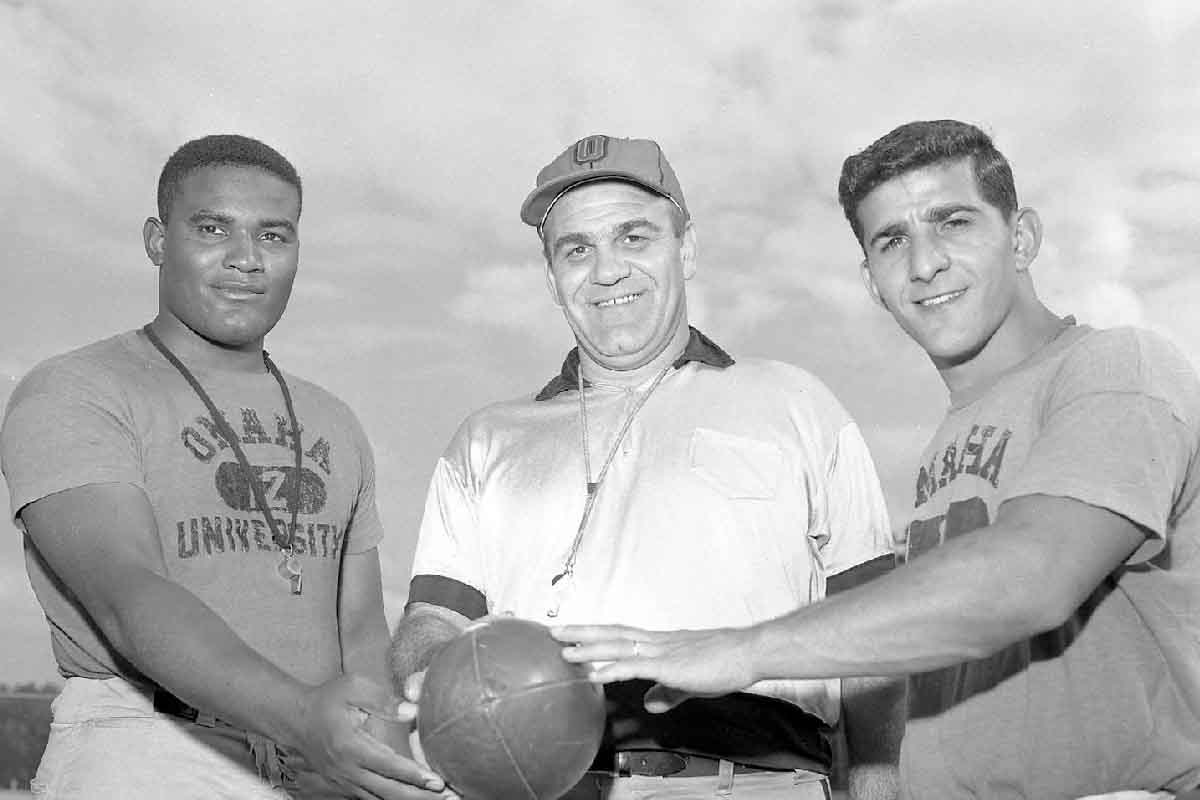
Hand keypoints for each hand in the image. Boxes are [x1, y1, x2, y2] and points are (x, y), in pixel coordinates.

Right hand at [293, 673, 447, 798]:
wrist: (296, 721)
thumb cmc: (326, 700)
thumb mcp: (352, 687)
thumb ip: (383, 699)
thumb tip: (412, 711)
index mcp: (351, 746)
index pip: (388, 765)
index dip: (414, 775)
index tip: (437, 781)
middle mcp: (348, 770)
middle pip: (389, 791)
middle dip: (420, 796)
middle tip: (448, 797)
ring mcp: (346, 781)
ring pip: (382, 799)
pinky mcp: (346, 785)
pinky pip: (372, 799)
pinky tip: (413, 798)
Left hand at [552, 624, 758, 711]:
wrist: (747, 653)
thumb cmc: (725, 662)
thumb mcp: (691, 681)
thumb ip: (668, 692)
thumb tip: (651, 703)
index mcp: (661, 643)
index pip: (621, 634)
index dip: (596, 633)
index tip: (574, 632)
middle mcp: (656, 642)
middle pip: (611, 633)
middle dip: (581, 632)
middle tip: (554, 631)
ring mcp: (661, 651)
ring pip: (617, 645)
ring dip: (589, 648)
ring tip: (564, 650)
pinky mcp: (668, 665)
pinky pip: (634, 666)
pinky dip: (611, 669)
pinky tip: (594, 674)